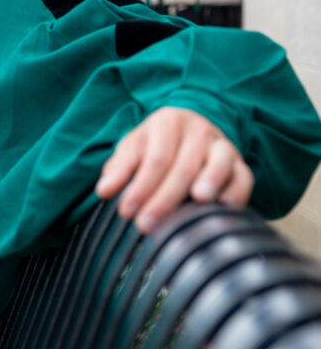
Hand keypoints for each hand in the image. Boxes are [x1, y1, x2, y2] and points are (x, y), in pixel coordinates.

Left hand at [95, 106, 253, 233]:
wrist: (189, 130)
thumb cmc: (155, 145)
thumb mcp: (133, 148)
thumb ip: (119, 168)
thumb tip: (104, 191)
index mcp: (168, 122)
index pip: (155, 158)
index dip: (141, 186)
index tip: (127, 212)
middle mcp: (198, 130)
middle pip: (183, 166)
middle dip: (164, 199)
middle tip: (147, 226)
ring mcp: (222, 145)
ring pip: (219, 163)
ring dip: (211, 180)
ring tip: (199, 200)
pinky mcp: (240, 163)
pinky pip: (244, 176)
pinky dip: (238, 191)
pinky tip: (226, 207)